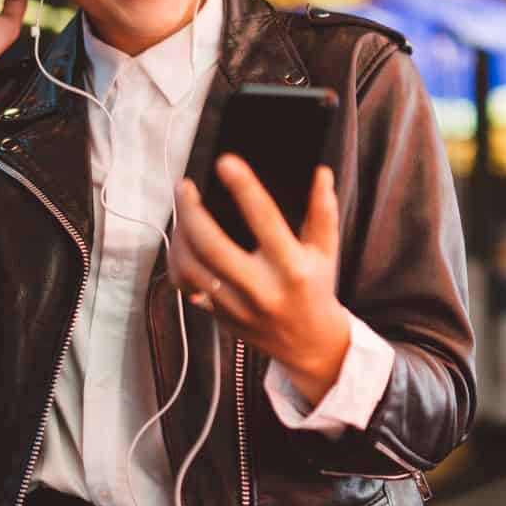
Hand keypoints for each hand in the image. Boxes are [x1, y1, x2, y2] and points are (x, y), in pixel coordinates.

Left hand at [169, 155, 349, 403]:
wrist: (308, 344)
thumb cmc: (316, 288)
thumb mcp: (326, 251)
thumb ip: (323, 211)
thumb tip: (321, 172)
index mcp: (292, 266)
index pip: (264, 219)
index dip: (243, 187)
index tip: (225, 162)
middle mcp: (262, 287)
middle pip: (212, 245)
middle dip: (191, 211)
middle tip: (185, 186)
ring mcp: (237, 305)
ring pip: (192, 266)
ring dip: (179, 234)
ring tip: (182, 210)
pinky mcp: (220, 316)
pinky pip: (186, 286)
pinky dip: (178, 261)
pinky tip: (182, 242)